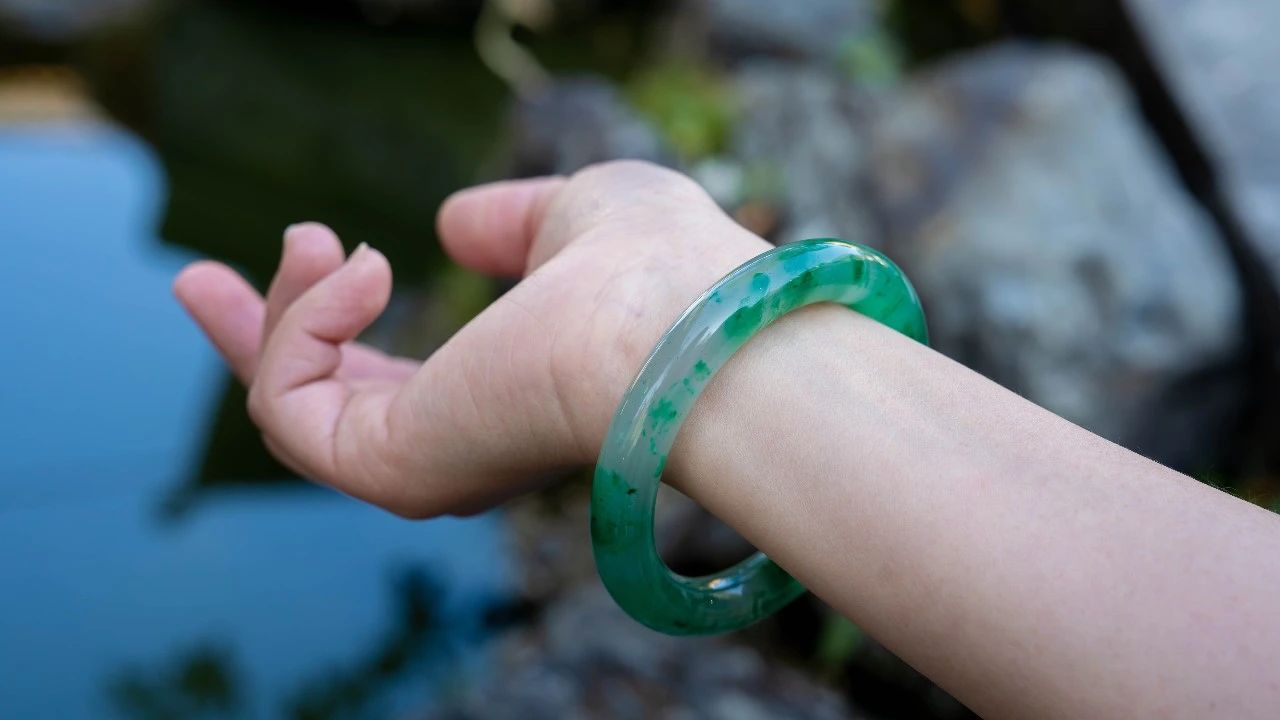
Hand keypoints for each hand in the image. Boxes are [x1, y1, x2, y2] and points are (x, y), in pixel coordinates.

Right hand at [174, 161, 769, 516]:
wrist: (678, 322)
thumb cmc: (654, 265)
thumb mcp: (573, 215)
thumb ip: (510, 224)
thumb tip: (450, 226)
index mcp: (497, 395)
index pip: (384, 378)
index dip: (326, 320)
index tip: (305, 250)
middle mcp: (456, 445)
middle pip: (318, 409)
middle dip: (258, 335)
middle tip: (193, 276)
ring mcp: (420, 468)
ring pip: (290, 402)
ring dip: (283, 309)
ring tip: (322, 236)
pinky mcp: (388, 471)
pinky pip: (289, 400)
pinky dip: (304, 323)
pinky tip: (364, 265)